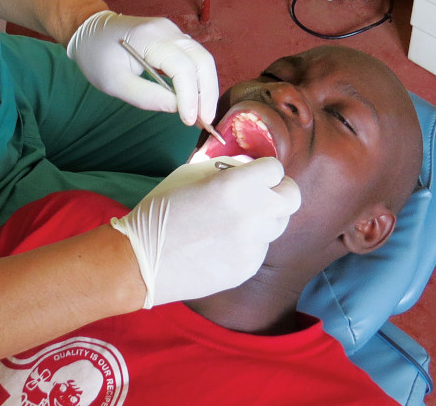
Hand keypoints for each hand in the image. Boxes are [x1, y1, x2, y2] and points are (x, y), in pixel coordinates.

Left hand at [67, 11, 217, 126]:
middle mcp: (167, 29)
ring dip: (206, 87)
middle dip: (207, 93)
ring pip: (203, 58)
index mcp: (149, 37)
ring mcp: (172, 30)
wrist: (89, 31)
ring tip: (203, 114)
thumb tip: (177, 108)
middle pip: (202, 60)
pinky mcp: (174, 37)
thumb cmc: (97, 56)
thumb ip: (146, 96)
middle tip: (205, 121)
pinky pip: (194, 57)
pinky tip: (195, 99)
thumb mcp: (114, 82)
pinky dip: (199, 79)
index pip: (182, 67)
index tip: (190, 121)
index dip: (190, 96)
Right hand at [111, 158, 301, 307]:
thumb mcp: (188, 175)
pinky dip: (249, 241)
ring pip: (278, 223)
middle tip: (261, 193)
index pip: (275, 169)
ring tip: (235, 219)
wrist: (143, 261)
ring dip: (264, 216)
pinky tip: (221, 242)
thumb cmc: (161, 211)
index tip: (253, 174)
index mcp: (235, 186)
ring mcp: (253, 245)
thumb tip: (247, 167)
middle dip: (279, 191)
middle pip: (292, 197)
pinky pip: (261, 247)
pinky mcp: (249, 268)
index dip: (263, 169)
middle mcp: (252, 215)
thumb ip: (224, 168)